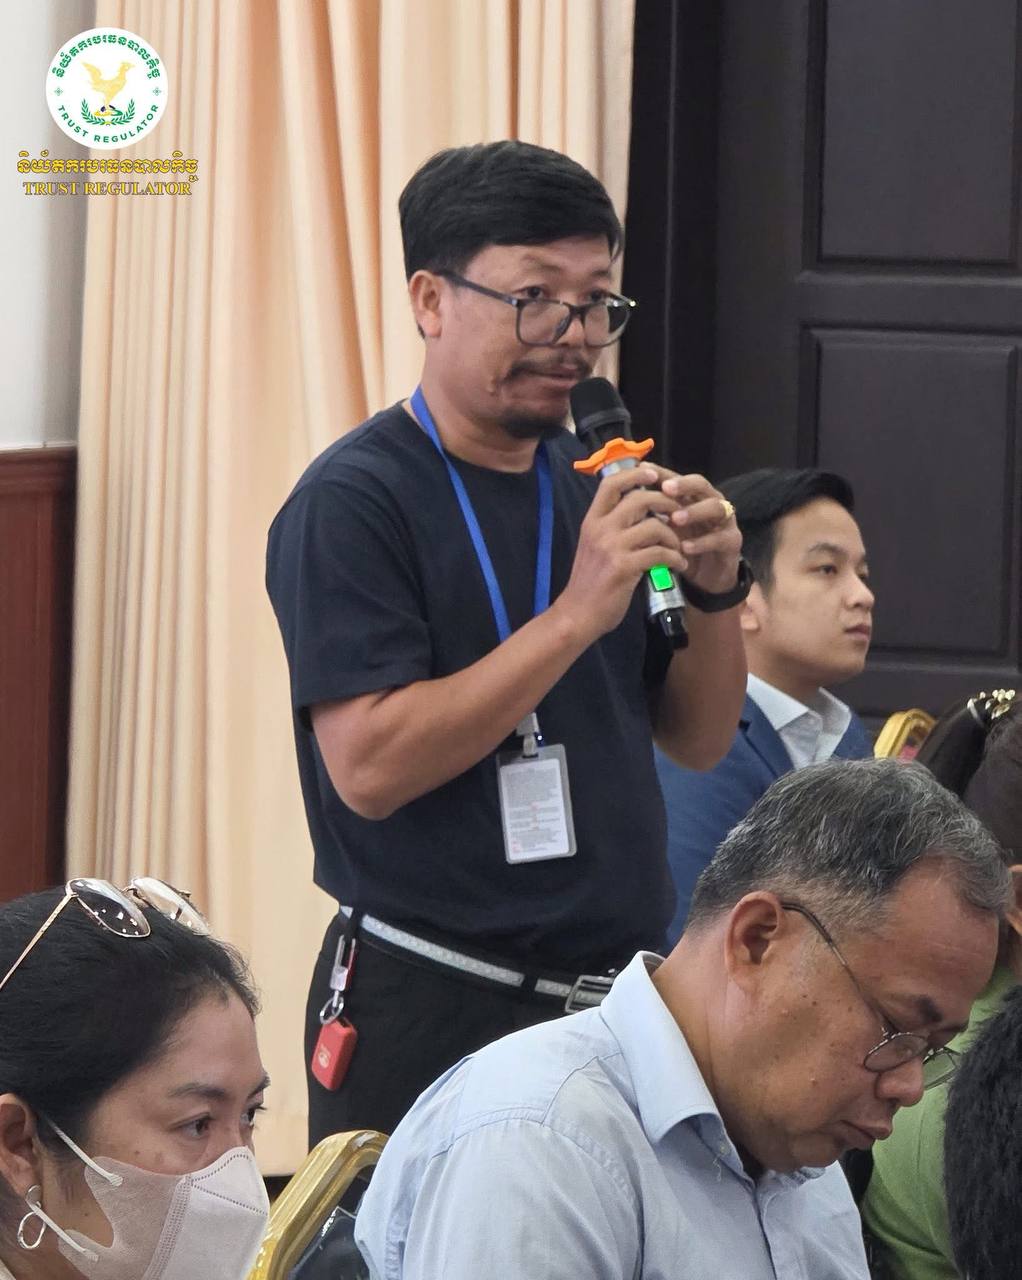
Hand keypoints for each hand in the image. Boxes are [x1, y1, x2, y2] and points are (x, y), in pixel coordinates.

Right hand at [555, 465, 687, 639]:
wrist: (578, 614)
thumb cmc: (588, 582)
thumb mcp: (593, 546)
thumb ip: (611, 527)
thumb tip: (640, 510)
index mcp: (591, 521)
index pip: (611, 483)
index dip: (635, 473)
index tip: (653, 474)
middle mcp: (600, 529)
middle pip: (640, 499)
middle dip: (666, 503)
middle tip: (679, 514)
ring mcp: (612, 547)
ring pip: (654, 526)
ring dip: (674, 536)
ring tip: (679, 548)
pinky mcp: (624, 567)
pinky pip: (659, 553)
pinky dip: (675, 558)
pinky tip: (678, 565)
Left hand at [651, 467, 742, 594]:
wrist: (707, 577)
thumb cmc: (684, 547)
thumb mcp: (667, 529)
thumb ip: (653, 513)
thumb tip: (626, 497)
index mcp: (692, 497)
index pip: (678, 478)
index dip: (662, 473)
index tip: (643, 470)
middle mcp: (711, 502)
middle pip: (701, 485)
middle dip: (684, 485)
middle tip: (665, 489)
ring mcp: (725, 521)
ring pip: (715, 508)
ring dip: (694, 511)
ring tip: (675, 519)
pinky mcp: (732, 542)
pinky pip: (720, 538)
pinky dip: (702, 542)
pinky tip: (685, 547)